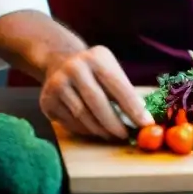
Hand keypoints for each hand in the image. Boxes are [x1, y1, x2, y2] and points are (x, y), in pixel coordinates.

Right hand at [39, 45, 154, 140]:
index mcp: (96, 58)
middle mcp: (74, 68)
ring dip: (100, 130)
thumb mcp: (110, 70)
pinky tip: (93, 129)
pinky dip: (85, 129)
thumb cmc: (93, 71)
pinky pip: (70, 122)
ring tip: (112, 135)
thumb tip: (142, 119)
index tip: (145, 124)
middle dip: (114, 123)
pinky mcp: (47, 100)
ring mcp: (58, 84)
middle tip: (126, 136)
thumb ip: (125, 92)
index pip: (118, 86)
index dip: (133, 107)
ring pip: (83, 115)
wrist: (58, 60)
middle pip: (97, 103)